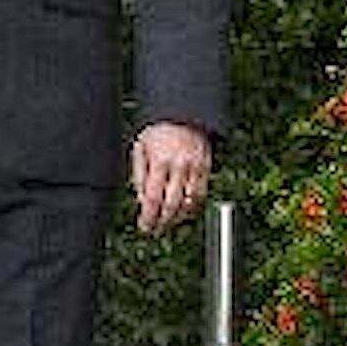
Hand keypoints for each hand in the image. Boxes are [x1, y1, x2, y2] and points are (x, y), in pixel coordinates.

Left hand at [131, 120, 214, 235]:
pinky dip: (192, 207)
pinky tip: (183, 212)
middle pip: (172, 204)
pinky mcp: (207, 169)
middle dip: (162, 221)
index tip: (145, 226)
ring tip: (167, 223)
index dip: (149, 217)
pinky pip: (201, 195)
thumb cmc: (158, 133)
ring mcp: (195, 168)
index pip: (153, 198)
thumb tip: (142, 201)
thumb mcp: (140, 149)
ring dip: (178, 217)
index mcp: (159, 161)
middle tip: (155, 229)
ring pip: (189, 203)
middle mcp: (179, 166)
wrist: (183, 116)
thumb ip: (139, 176)